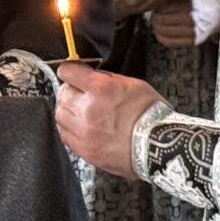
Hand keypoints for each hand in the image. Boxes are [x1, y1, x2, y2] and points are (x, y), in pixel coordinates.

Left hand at [53, 63, 160, 178]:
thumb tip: (91, 75)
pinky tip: (81, 127)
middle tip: (79, 93)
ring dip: (68, 110)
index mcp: (101, 89)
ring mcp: (83, 131)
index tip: (71, 73)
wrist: (159, 148)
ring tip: (80, 111)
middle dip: (70, 91)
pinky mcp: (84, 149)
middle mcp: (87, 109)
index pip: (68, 72)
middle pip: (62, 93)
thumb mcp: (134, 85)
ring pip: (60, 115)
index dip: (70, 70)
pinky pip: (65, 135)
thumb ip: (108, 79)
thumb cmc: (151, 117)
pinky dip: (69, 128)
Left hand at [151, 0, 219, 48]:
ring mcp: (194, 31)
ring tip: (157, 24)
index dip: (156, 8)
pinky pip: (170, 42)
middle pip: (162, 19)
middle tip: (154, 16)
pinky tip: (160, 34)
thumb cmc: (201, 5)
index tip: (156, 7)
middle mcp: (193, 17)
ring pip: (164, 31)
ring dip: (157, 27)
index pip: (164, 7)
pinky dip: (162, 38)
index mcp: (191, 3)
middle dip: (155, 18)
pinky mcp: (195, 42)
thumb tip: (155, 4)